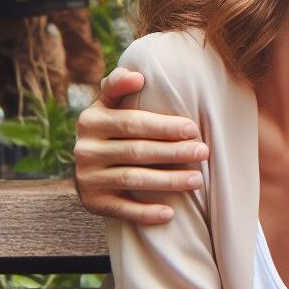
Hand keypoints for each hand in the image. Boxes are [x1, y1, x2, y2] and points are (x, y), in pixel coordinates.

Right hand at [74, 67, 208, 224]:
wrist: (90, 163)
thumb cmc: (114, 125)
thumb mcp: (110, 103)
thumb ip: (118, 85)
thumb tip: (137, 75)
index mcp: (91, 120)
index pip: (132, 123)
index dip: (164, 126)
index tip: (193, 128)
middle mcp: (84, 149)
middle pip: (137, 151)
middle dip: (174, 152)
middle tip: (204, 152)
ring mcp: (87, 178)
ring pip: (134, 179)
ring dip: (168, 181)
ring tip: (197, 180)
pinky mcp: (92, 202)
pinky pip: (121, 209)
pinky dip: (145, 212)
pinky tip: (169, 213)